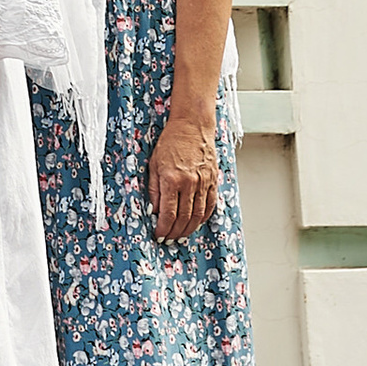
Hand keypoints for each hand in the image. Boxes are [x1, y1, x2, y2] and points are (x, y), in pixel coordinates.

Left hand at [149, 110, 221, 244]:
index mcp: (171, 180)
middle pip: (184, 218)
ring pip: (198, 215)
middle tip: (169, 239)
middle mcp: (189, 184)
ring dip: (189, 229)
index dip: (163, 228)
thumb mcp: (153, 164)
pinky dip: (203, 218)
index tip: (159, 235)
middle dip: (175, 232)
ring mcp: (203, 183)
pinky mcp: (213, 181)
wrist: (192, 126)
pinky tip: (196, 223)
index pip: (168, 213)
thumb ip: (154, 189)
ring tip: (181, 235)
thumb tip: (153, 210)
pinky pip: (210, 205)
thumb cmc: (170, 142)